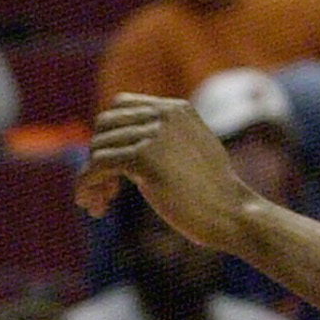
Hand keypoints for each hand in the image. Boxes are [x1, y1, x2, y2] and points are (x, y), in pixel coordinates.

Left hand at [80, 95, 248, 252]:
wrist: (232, 213)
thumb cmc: (215, 194)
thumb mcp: (194, 153)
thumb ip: (167, 141)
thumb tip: (130, 151)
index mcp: (176, 109)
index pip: (121, 106)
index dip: (109, 136)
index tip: (114, 168)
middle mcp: (164, 114)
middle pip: (104, 125)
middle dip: (97, 156)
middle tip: (106, 191)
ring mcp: (155, 133)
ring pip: (97, 147)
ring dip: (91, 179)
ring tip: (100, 205)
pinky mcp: (145, 158)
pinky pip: (97, 166)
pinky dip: (87, 186)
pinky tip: (95, 207)